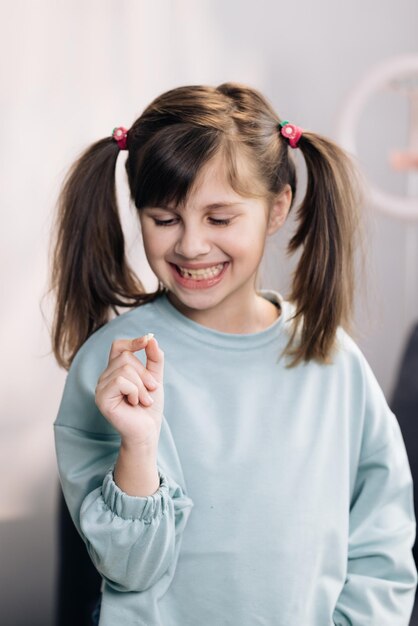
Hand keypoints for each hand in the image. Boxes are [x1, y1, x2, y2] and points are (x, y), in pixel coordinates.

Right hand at [95, 334, 163, 449]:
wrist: (147, 430)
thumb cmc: (149, 406)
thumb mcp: (155, 378)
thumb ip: (154, 359)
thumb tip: (151, 338)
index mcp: (116, 370)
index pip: (118, 347)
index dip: (132, 341)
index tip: (147, 340)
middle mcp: (105, 377)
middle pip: (126, 357)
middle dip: (144, 374)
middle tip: (150, 390)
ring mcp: (101, 387)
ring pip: (124, 369)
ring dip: (141, 386)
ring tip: (142, 400)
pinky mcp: (101, 398)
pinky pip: (120, 382)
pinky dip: (134, 392)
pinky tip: (134, 404)